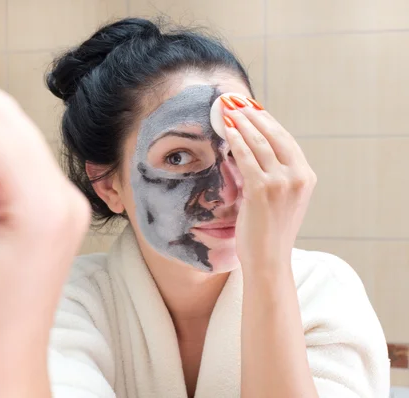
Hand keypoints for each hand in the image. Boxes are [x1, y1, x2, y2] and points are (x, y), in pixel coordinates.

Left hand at [223, 96, 315, 269]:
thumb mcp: (278, 197)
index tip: (250, 106)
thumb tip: (246, 148)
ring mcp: (282, 183)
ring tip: (226, 110)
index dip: (266, 120)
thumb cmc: (269, 230)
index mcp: (306, 176)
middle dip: (252, 115)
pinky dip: (235, 140)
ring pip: (259, 143)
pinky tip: (226, 130)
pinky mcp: (262, 190)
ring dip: (241, 123)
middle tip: (235, 101)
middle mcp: (298, 176)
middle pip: (273, 135)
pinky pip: (246, 158)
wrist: (269, 260)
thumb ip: (270, 173)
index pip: (285, 139)